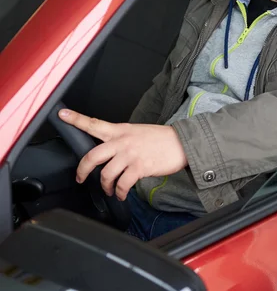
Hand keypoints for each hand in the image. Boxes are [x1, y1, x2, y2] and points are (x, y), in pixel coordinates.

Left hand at [58, 109, 187, 200]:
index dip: (76, 119)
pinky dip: (120, 192)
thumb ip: (121, 139)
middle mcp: (122, 141)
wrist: (182, 143)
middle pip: (92, 155)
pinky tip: (122, 194)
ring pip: (106, 174)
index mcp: (121, 131)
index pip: (94, 123)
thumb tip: (110, 152)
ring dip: (105, 186)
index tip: (62, 114)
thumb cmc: (162, 139)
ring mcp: (130, 155)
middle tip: (80, 178)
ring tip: (110, 189)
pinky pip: (122, 184)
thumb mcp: (138, 132)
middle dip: (82, 170)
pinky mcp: (140, 167)